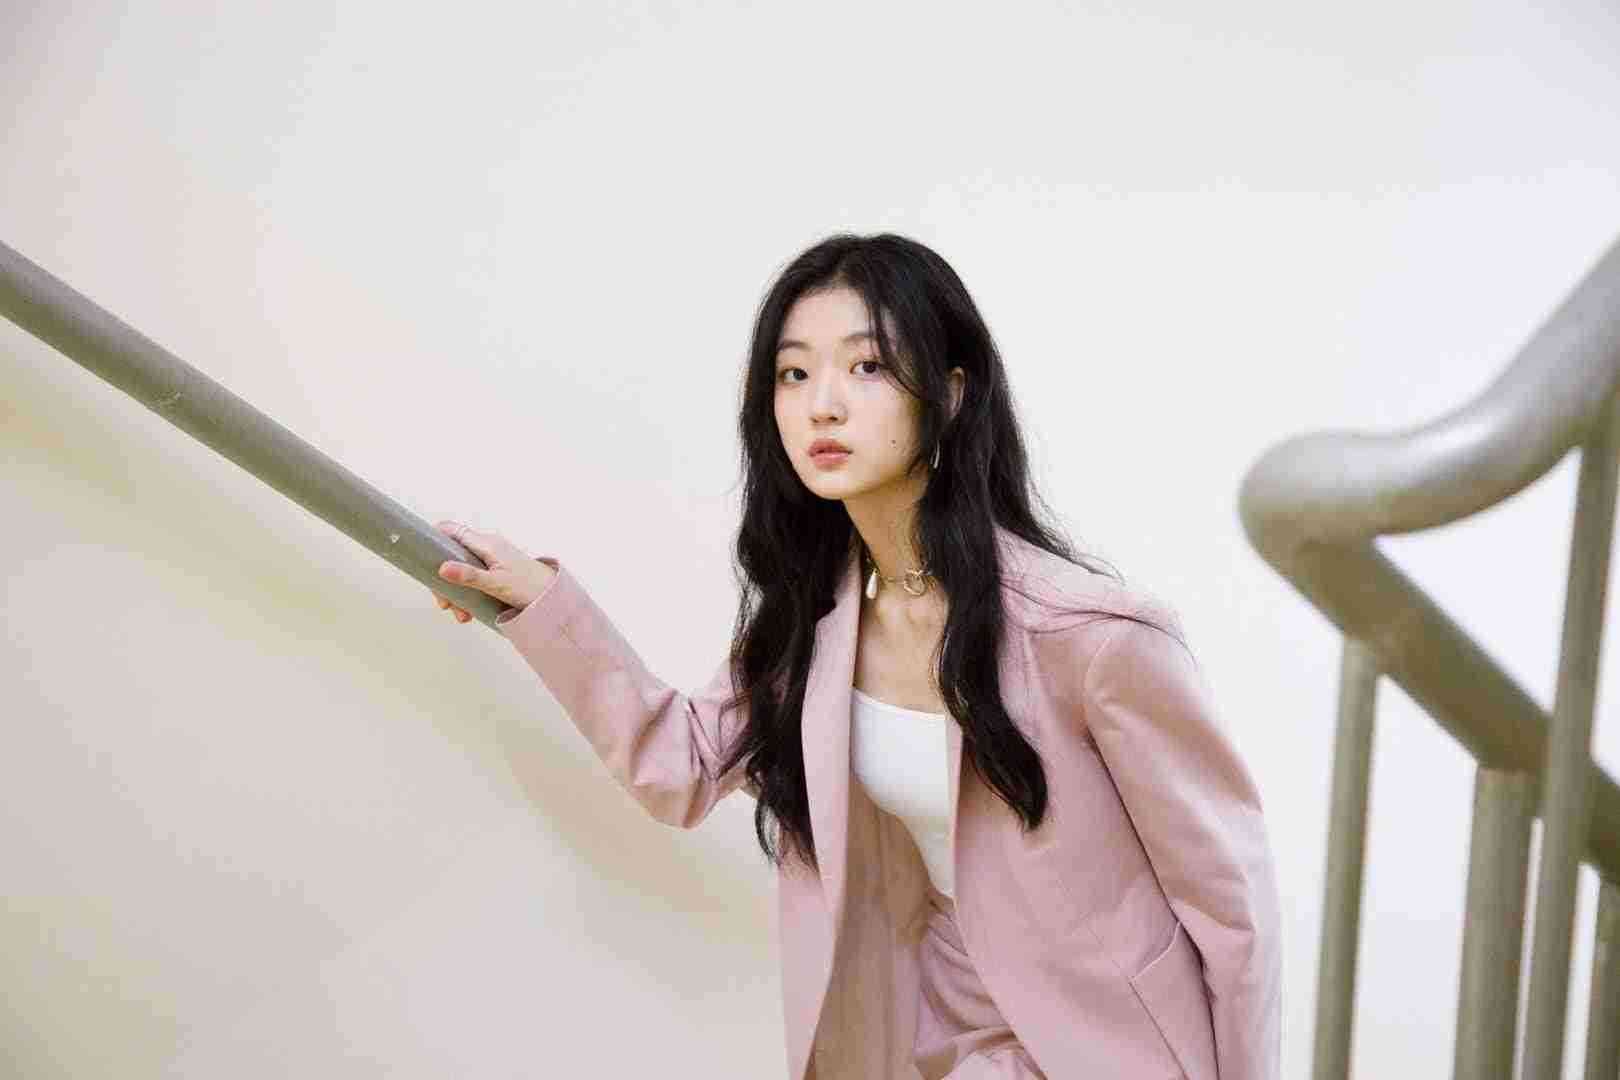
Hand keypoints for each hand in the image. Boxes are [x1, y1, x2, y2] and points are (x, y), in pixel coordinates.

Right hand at [430, 521, 553, 623]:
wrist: (554, 596)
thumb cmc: (529, 586)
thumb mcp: (495, 583)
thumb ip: (469, 576)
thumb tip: (442, 568)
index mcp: (486, 544)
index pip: (452, 531)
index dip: (434, 538)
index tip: (422, 556)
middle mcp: (488, 547)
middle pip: (453, 556)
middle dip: (444, 580)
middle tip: (444, 603)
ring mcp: (493, 559)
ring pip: (463, 571)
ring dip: (457, 592)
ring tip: (461, 614)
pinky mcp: (497, 571)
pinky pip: (475, 578)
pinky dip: (468, 593)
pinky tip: (469, 611)